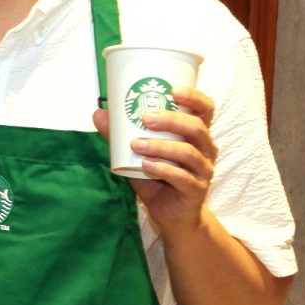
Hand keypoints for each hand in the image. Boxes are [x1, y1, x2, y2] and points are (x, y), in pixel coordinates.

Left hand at [93, 86, 216, 232]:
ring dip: (161, 146)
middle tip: (145, 118)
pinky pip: (183, 177)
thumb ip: (121, 135)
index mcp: (196, 134)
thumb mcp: (138, 153)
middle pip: (197, 128)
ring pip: (188, 153)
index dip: (194, 98)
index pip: (205, 110)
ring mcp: (204, 170)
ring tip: (136, 144)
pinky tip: (146, 165)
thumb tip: (98, 113)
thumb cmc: (157, 175)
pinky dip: (163, 169)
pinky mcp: (197, 189)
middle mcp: (206, 149)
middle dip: (171, 120)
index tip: (173, 90)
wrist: (171, 213)